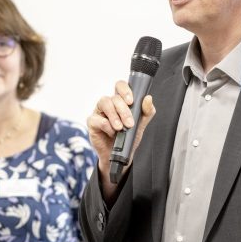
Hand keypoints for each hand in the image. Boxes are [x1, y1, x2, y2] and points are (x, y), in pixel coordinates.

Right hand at [87, 80, 155, 199]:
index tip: (131, 101)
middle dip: (124, 110)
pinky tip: (112, 132)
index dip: (125, 90)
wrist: (121, 155)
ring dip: (114, 116)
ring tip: (120, 128)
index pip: (120, 86)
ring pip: (104, 103)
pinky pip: (97, 119)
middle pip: (114, 97)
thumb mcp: (141, 124)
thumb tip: (147, 99)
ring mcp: (99, 112)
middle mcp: (109, 104)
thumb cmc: (129, 137)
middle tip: (130, 123)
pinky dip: (107, 126)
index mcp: (120, 101)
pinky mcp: (92, 122)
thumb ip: (146, 112)